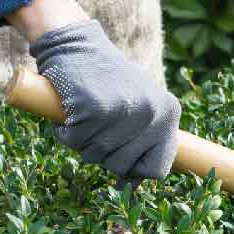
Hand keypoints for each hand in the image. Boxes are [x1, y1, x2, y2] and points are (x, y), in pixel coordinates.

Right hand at [27, 19, 180, 181]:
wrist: (78, 45)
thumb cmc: (106, 83)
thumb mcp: (137, 107)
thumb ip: (142, 142)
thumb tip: (132, 188)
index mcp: (168, 113)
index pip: (158, 168)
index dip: (135, 170)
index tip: (119, 157)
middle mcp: (151, 113)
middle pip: (122, 166)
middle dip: (102, 154)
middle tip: (96, 126)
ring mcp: (124, 111)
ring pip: (95, 155)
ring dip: (81, 141)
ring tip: (84, 115)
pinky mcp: (94, 108)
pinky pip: (74, 140)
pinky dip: (64, 132)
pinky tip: (70, 110)